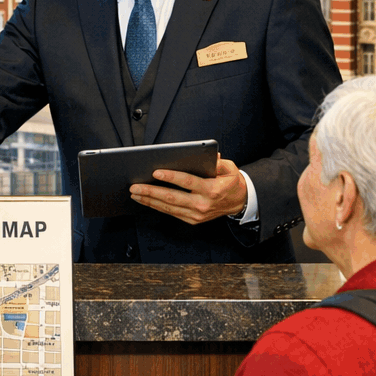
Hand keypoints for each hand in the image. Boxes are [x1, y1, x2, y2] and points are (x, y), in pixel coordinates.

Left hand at [129, 156, 245, 224]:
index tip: (156, 172)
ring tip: (135, 193)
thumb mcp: (230, 168)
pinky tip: (146, 200)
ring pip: (168, 207)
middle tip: (135, 186)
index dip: (171, 177)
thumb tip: (205, 156)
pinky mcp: (192, 220)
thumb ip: (217, 162)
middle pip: (172, 197)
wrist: (239, 202)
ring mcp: (197, 214)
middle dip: (151, 191)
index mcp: (212, 190)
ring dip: (149, 200)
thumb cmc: (231, 182)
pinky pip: (171, 213)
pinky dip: (157, 206)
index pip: (187, 182)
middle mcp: (203, 204)